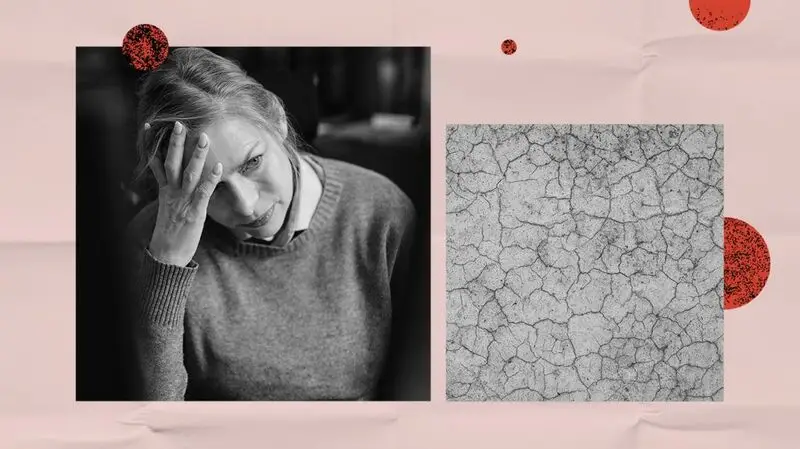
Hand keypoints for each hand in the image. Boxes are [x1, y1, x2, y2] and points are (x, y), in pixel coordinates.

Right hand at [147, 121, 222, 266]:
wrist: (167, 256)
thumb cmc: (170, 234)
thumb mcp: (167, 209)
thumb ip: (169, 193)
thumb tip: (171, 181)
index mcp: (165, 192)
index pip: (158, 163)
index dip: (154, 144)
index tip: (150, 126)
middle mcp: (172, 194)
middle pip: (173, 163)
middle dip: (177, 143)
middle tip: (180, 123)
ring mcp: (183, 202)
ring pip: (189, 174)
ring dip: (196, 155)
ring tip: (204, 138)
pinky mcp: (195, 213)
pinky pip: (203, 193)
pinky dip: (210, 179)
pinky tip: (218, 167)